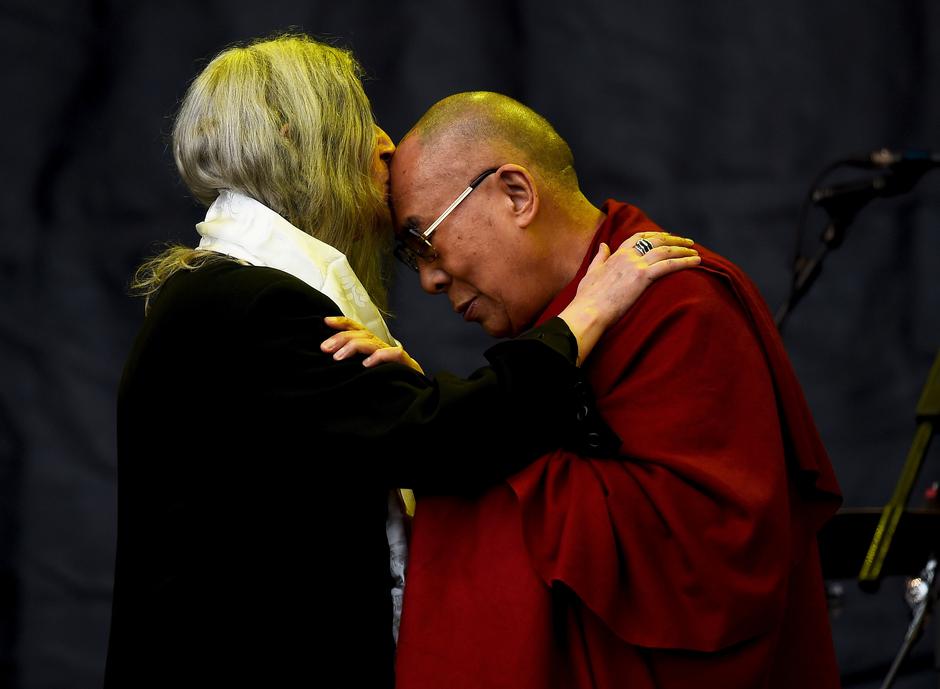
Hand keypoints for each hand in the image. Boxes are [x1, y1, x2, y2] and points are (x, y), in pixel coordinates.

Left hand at [321, 316, 424, 373]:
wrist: (418, 394)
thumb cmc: (390, 383)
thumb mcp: (367, 373)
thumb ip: (353, 366)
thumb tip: (332, 360)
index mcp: (373, 347)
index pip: (358, 329)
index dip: (343, 323)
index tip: (326, 321)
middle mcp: (383, 347)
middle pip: (362, 333)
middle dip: (341, 338)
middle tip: (325, 348)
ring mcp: (394, 355)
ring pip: (372, 342)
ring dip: (353, 347)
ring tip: (337, 358)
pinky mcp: (406, 364)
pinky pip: (393, 355)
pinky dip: (379, 357)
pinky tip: (365, 365)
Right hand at [558, 232, 699, 364]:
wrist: (588, 312)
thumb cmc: (587, 298)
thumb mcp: (591, 273)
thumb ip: (599, 258)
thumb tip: (603, 245)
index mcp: (616, 255)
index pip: (638, 237)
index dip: (654, 234)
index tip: (666, 235)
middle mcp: (628, 256)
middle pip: (656, 240)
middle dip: (674, 239)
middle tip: (688, 241)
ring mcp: (636, 265)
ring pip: (665, 251)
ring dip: (683, 249)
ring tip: (696, 251)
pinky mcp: (642, 277)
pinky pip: (668, 265)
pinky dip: (684, 261)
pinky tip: (696, 262)